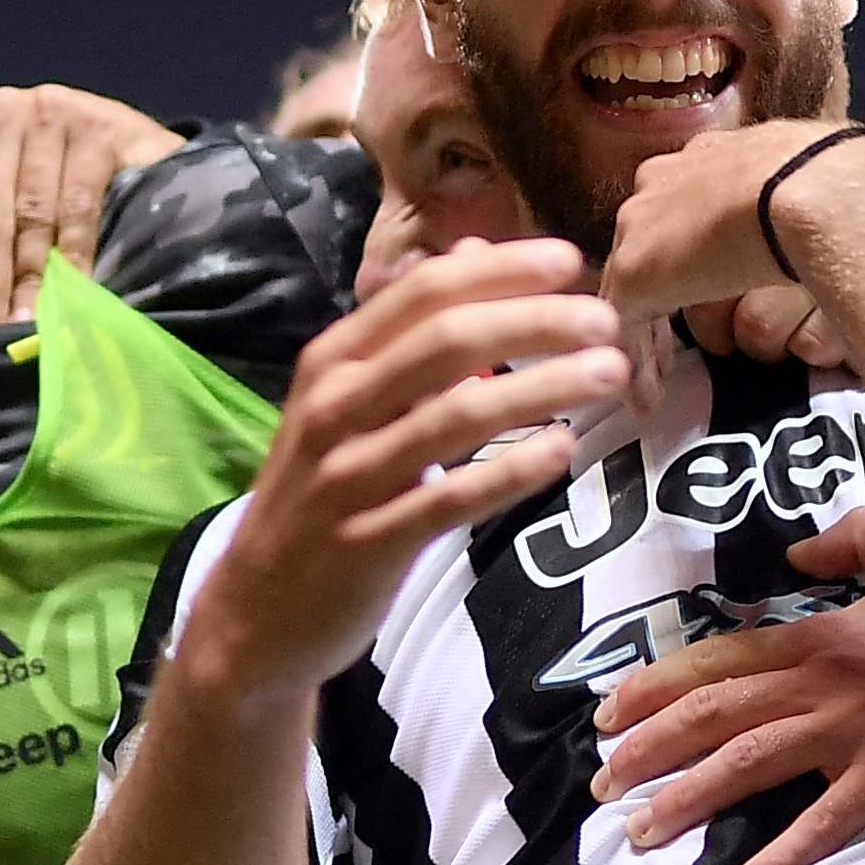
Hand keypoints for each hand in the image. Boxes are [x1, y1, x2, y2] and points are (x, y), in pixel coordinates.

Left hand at [0, 85, 182, 323]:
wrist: (132, 148)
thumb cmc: (51, 187)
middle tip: (1, 333)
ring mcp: (50, 113)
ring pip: (34, 212)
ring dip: (35, 277)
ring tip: (36, 323)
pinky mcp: (98, 127)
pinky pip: (79, 205)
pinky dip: (75, 255)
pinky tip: (76, 291)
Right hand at [189, 241, 623, 702]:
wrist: (256, 610)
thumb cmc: (318, 496)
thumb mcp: (347, 404)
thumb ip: (410, 334)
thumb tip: (474, 254)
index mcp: (332, 360)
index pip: (424, 291)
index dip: (500, 271)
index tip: (569, 260)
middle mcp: (334, 406)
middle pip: (447, 340)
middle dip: (535, 321)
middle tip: (605, 320)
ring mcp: (347, 476)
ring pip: (458, 414)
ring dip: (542, 387)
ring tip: (608, 374)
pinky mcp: (368, 542)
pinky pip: (450, 498)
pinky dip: (510, 471)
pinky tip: (562, 450)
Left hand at [589, 514, 864, 864]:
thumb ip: (856, 539)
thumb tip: (799, 554)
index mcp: (825, 635)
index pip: (721, 660)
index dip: (657, 688)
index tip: (609, 713)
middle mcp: (826, 686)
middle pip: (717, 716)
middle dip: (651, 749)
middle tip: (604, 780)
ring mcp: (856, 736)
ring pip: (750, 766)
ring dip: (689, 800)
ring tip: (640, 832)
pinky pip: (824, 825)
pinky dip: (778, 858)